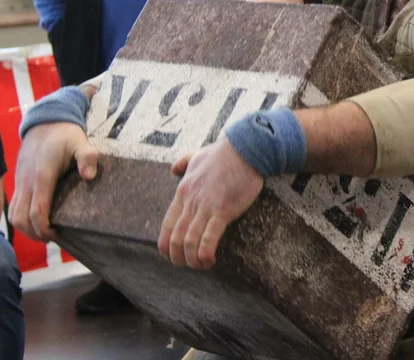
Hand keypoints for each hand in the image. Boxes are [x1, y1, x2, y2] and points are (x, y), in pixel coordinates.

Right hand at [10, 123, 98, 241]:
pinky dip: (21, 219)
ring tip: (45, 232)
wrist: (45, 122)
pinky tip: (36, 220)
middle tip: (53, 237)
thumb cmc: (65, 135)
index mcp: (42, 176)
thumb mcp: (81, 142)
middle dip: (35, 234)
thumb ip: (87, 157)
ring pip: (13, 215)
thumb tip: (89, 177)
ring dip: (26, 229)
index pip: (36, 211)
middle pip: (21, 219)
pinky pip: (13, 207)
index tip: (57, 234)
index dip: (44, 229)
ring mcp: (20, 183)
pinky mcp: (18, 182)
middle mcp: (26, 182)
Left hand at [158, 139, 263, 269]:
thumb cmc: (225, 152)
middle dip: (178, 258)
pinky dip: (204, 253)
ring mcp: (206, 206)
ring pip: (188, 242)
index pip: (167, 225)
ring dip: (192, 260)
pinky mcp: (223, 210)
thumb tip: (173, 169)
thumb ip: (183, 163)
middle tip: (188, 264)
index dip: (166, 245)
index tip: (173, 255)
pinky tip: (209, 260)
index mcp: (183, 191)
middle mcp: (191, 201)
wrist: (246, 148)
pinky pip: (208, 238)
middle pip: (175, 238)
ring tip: (201, 265)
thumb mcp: (197, 155)